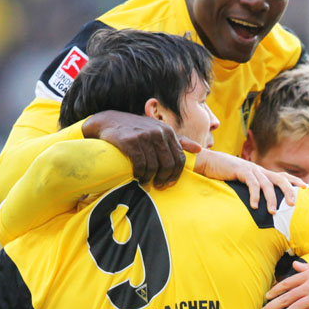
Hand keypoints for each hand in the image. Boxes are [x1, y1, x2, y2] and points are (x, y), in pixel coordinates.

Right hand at [82, 111, 200, 185]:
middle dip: (163, 179)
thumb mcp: (159, 131)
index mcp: (168, 132)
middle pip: (168, 164)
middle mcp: (158, 132)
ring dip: (149, 179)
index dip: (176, 175)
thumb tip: (199, 149)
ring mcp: (144, 136)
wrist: (108, 122)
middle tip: (157, 186)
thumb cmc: (137, 130)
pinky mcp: (130, 142)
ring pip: (153, 167)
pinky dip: (139, 174)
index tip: (168, 184)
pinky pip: (140, 165)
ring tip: (144, 183)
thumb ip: (179, 140)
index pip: (180, 159)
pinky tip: (136, 177)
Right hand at [195, 148, 305, 212]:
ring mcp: (251, 169)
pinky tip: (254, 206)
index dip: (294, 181)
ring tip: (273, 212)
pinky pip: (252, 183)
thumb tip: (259, 208)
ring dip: (271, 199)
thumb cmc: (225, 176)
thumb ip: (251, 192)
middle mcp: (259, 170)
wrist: (209, 163)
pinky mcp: (241, 170)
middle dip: (289, 191)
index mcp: (262, 173)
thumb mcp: (242, 184)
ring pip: (267, 184)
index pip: (282, 176)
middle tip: (293, 205)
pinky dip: (254, 195)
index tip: (306, 189)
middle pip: (280, 179)